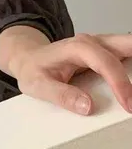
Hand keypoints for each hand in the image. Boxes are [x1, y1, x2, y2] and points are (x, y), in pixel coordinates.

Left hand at [0, 28, 131, 115]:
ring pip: (128, 47)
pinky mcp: (105, 52)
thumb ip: (62, 96)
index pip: (105, 63)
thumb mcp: (38, 86)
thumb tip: (87, 106)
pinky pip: (126, 55)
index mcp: (77, 48)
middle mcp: (92, 42)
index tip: (128, 104)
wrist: (27, 58)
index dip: (120, 83)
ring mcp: (100, 45)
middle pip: (126, 45)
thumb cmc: (33, 70)